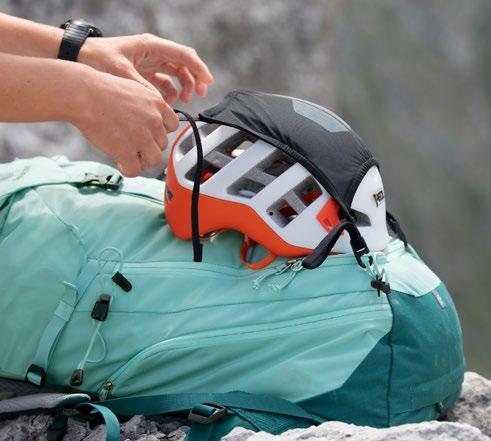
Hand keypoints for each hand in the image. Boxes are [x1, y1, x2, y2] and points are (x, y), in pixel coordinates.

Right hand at [73, 67, 178, 176]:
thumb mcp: (134, 89)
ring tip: (130, 156)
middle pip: (162, 144)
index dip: (160, 131)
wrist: (84, 94)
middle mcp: (154, 121)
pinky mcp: (126, 151)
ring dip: (143, 161)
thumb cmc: (101, 90)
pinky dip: (128, 170)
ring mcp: (142, 137)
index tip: (150, 133)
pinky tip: (120, 163)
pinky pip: (135, 170)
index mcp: (157, 104)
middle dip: (149, 147)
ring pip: (154, 160)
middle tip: (134, 145)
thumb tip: (149, 120)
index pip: (173, 125)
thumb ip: (146, 106)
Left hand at [79, 33, 213, 103]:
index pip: (184, 55)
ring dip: (182, 87)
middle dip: (194, 79)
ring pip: (175, 74)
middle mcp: (153, 52)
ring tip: (182, 101)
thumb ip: (143, 87)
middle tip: (198, 95)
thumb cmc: (95, 58)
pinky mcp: (144, 73)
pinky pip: (164, 82)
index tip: (207, 82)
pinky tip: (166, 102)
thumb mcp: (121, 73)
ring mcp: (149, 62)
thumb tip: (160, 102)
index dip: (199, 68)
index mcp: (151, 46)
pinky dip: (168, 92)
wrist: (78, 58)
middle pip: (183, 64)